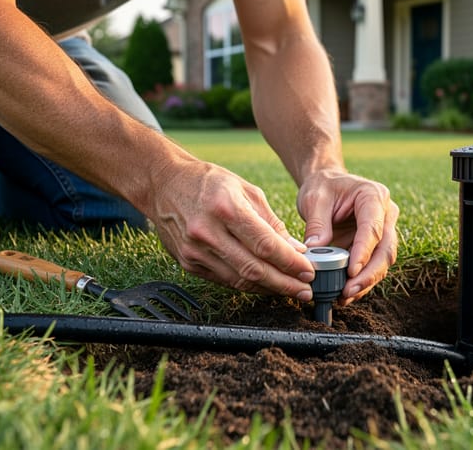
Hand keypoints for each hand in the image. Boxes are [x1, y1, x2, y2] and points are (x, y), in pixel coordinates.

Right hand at [152, 160, 314, 299]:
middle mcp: (208, 232)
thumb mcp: (246, 190)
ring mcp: (195, 250)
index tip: (308, 271)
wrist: (163, 184)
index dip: (290, 262)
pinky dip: (247, 285)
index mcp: (226, 208)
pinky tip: (265, 285)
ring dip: (268, 289)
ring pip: (239, 280)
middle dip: (284, 283)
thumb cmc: (208, 182)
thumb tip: (295, 250)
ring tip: (289, 291)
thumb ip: (271, 222)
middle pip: (254, 268)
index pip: (265, 244)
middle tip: (305, 291)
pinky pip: (224, 280)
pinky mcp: (188, 263)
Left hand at [296, 169, 398, 305]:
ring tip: (344, 296)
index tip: (351, 272)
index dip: (364, 252)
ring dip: (365, 282)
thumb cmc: (322, 187)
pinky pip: (372, 266)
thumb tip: (316, 249)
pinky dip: (360, 281)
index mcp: (373, 196)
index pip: (373, 228)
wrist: (327, 184)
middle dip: (368, 274)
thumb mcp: (314, 199)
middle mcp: (385, 214)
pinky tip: (345, 294)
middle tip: (348, 291)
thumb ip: (317, 223)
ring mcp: (383, 231)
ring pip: (382, 262)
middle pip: (385, 249)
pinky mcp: (374, 245)